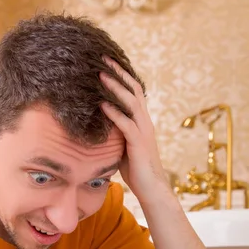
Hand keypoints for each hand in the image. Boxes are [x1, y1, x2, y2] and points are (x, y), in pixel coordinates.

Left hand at [100, 56, 166, 199]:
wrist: (152, 188)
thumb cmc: (136, 170)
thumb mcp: (122, 146)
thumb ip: (114, 132)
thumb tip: (95, 125)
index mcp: (142, 121)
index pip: (133, 91)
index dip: (122, 76)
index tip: (107, 63)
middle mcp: (145, 122)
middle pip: (133, 90)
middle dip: (118, 73)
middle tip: (102, 59)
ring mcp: (143, 131)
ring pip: (131, 103)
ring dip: (114, 88)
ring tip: (100, 76)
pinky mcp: (139, 143)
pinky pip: (126, 124)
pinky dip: (114, 113)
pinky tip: (101, 104)